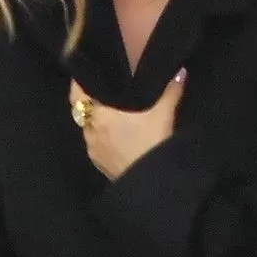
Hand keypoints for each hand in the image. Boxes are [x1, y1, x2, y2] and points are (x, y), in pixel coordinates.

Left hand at [70, 69, 187, 179]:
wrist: (150, 185)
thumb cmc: (151, 145)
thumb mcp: (163, 115)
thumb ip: (170, 91)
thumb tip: (180, 71)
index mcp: (99, 116)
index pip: (77, 94)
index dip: (78, 82)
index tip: (83, 73)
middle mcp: (90, 133)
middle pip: (82, 112)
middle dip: (89, 102)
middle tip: (101, 91)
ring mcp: (93, 151)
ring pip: (89, 130)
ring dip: (97, 122)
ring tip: (111, 114)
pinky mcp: (100, 166)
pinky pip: (96, 146)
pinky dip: (103, 138)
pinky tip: (117, 136)